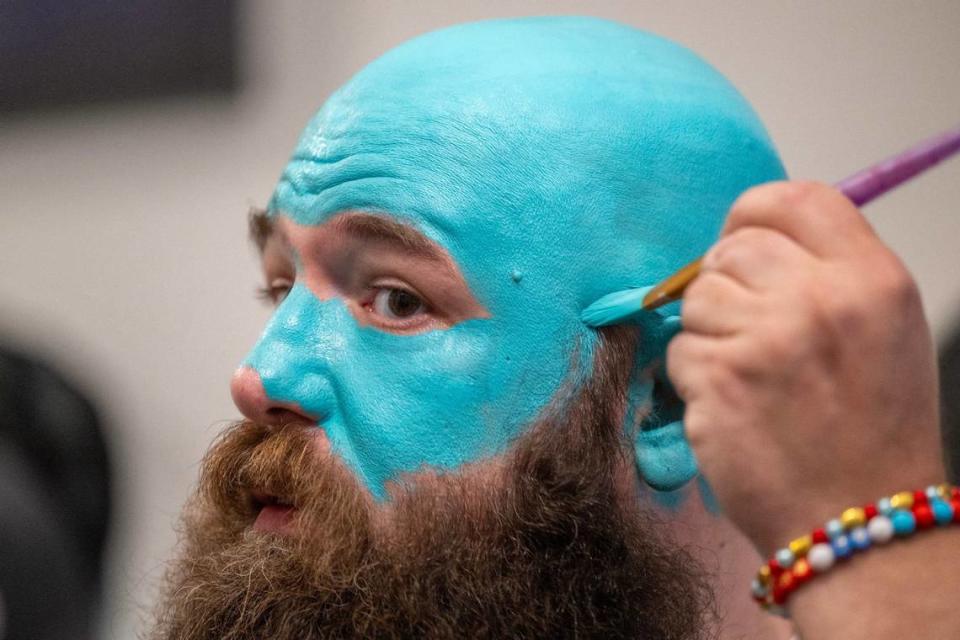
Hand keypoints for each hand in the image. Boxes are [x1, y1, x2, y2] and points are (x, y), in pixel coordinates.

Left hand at [666, 181, 944, 553]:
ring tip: (752, 381)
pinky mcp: (719, 380)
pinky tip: (734, 409)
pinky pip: (679, 350)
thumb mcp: (884, 332)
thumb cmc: (871, 432)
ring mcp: (766, 340)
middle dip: (725, 285)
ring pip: (697, 300)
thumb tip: (751, 240)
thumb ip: (827, 275)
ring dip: (709, 336)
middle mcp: (821, 300)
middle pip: (732, 249)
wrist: (859, 523)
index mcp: (872, 279)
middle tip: (749, 333)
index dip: (754, 214)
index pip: (796, 201)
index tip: (737, 236)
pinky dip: (694, 378)